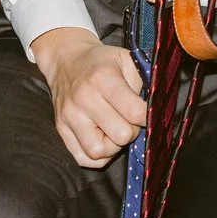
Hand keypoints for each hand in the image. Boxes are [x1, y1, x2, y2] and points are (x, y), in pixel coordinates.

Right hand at [32, 26, 145, 167]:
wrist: (67, 60)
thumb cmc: (102, 62)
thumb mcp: (127, 59)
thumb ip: (144, 82)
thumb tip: (156, 110)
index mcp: (103, 78)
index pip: (135, 113)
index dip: (148, 117)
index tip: (146, 113)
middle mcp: (84, 98)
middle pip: (121, 135)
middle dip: (131, 130)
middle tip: (128, 120)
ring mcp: (69, 116)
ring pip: (98, 152)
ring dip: (113, 146)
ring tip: (114, 130)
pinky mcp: (60, 128)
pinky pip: (82, 158)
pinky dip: (97, 156)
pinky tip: (102, 139)